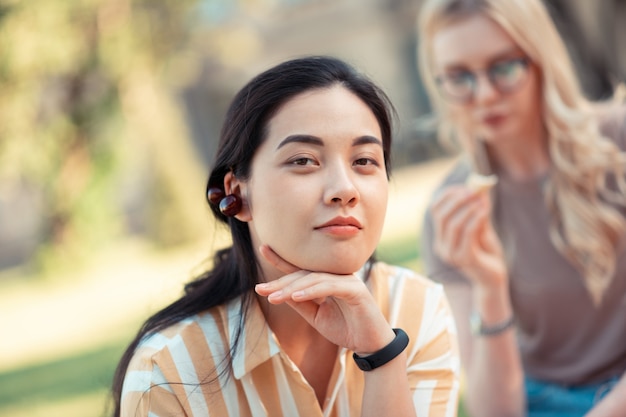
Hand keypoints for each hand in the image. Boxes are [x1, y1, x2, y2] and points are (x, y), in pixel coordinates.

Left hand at [254, 245, 393, 354]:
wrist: (371, 345)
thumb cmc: (347, 328)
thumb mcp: (317, 317)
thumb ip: (301, 304)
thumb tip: (279, 294)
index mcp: (327, 281)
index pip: (301, 269)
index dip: (282, 260)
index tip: (263, 248)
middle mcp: (337, 276)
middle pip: (304, 274)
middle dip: (280, 282)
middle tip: (260, 289)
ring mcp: (347, 281)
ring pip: (314, 279)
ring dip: (291, 288)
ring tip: (273, 296)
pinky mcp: (355, 290)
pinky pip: (329, 287)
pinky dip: (311, 290)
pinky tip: (295, 296)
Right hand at [431, 185, 506, 288]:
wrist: (493, 279)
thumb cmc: (486, 253)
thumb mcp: (482, 228)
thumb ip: (478, 212)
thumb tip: (480, 188)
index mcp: (440, 237)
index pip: (435, 210)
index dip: (447, 195)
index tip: (464, 186)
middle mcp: (441, 246)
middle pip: (441, 216)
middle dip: (457, 200)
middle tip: (473, 190)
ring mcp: (451, 254)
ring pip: (453, 224)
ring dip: (468, 208)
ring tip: (482, 201)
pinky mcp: (465, 259)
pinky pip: (467, 234)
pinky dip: (476, 219)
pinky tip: (485, 211)